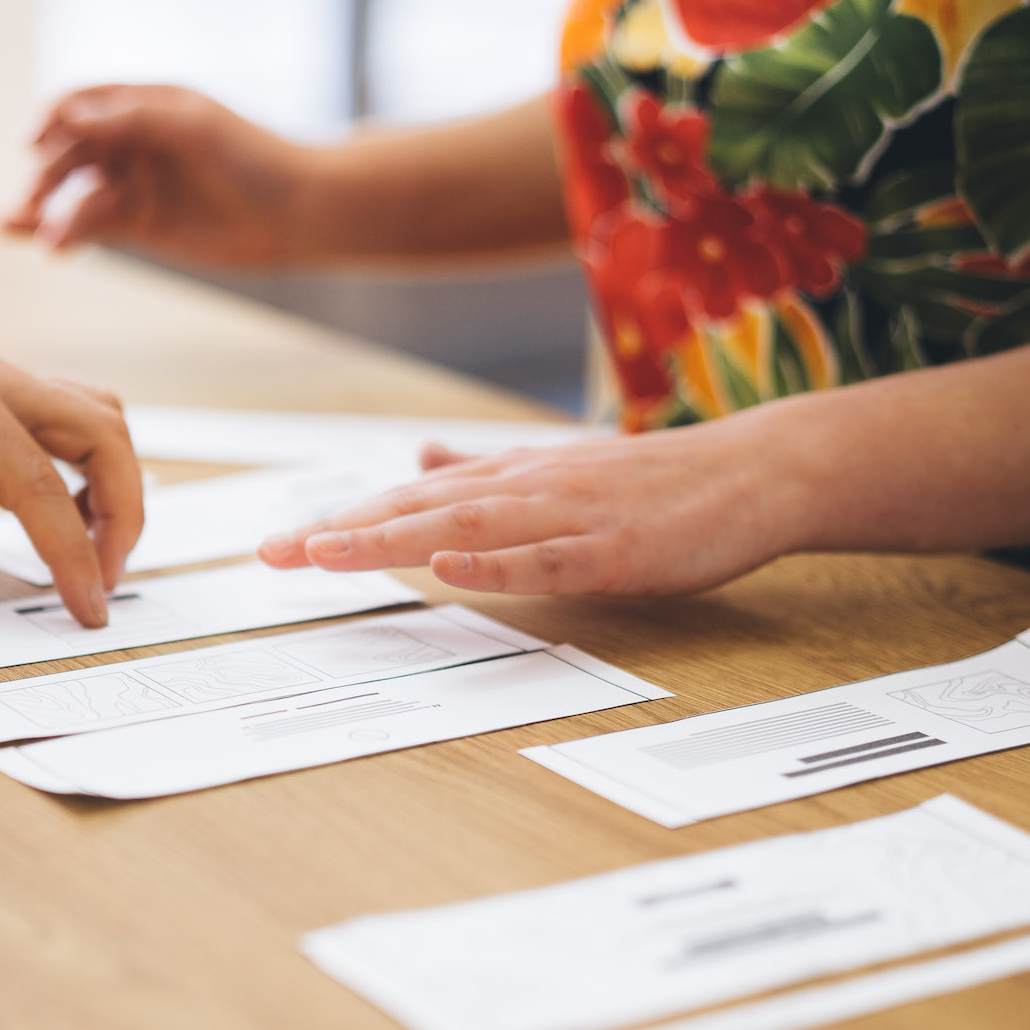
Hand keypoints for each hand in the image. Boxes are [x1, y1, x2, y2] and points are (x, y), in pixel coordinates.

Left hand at [0, 341, 142, 638]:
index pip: (41, 486)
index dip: (74, 556)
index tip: (87, 607)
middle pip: (103, 436)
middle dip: (122, 514)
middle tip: (105, 580)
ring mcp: (0, 373)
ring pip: (101, 417)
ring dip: (116, 482)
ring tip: (96, 548)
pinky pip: (76, 412)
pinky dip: (93, 460)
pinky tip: (68, 506)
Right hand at [1, 85, 314, 264]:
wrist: (299, 214)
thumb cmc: (254, 158)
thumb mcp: (192, 128)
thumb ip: (130, 121)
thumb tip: (68, 118)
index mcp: (143, 103)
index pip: (80, 105)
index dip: (49, 121)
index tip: (31, 144)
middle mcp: (132, 139)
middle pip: (70, 154)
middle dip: (43, 179)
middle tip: (24, 208)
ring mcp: (135, 182)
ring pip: (77, 194)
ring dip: (50, 213)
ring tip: (36, 237)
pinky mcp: (141, 223)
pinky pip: (94, 226)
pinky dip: (67, 234)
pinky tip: (45, 246)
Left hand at [256, 422, 808, 596]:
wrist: (754, 470)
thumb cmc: (654, 480)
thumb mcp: (555, 469)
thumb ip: (485, 473)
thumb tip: (418, 459)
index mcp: (512, 478)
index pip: (410, 500)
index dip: (343, 520)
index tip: (278, 545)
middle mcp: (529, 488)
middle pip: (421, 510)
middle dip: (345, 531)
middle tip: (274, 553)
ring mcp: (572, 517)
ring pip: (469, 528)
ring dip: (396, 539)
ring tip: (331, 553)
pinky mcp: (616, 549)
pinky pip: (548, 561)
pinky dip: (496, 565)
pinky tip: (449, 569)